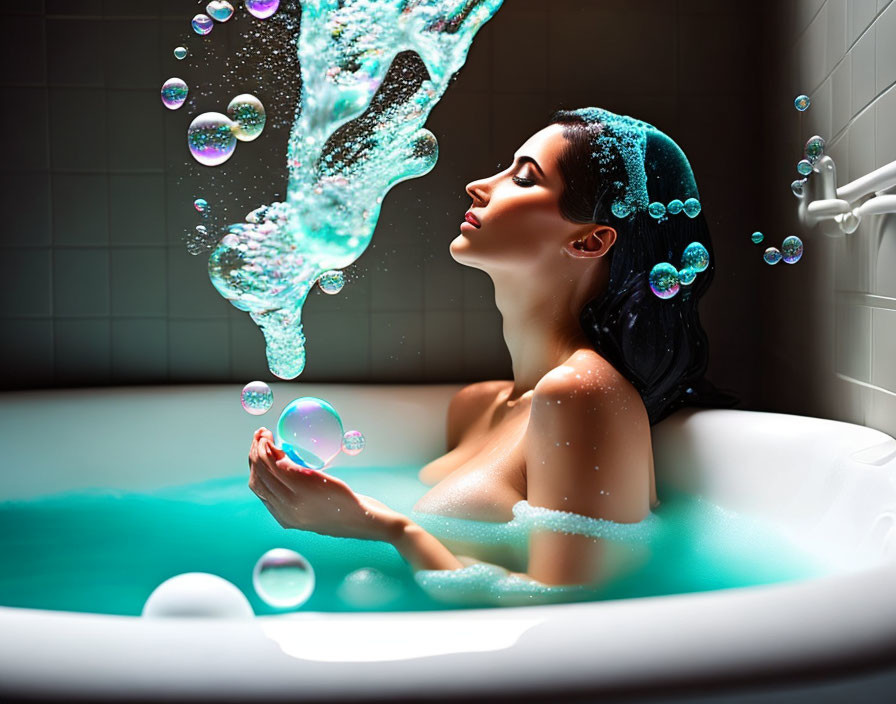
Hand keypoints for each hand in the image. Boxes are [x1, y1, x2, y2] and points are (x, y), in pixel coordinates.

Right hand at [248, 428, 407, 542]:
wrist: (367, 521)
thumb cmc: (348, 511)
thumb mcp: (319, 506)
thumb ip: (302, 494)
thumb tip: (292, 467)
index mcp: (285, 517)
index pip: (258, 489)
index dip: (254, 466)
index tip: (257, 449)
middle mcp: (285, 511)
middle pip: (258, 478)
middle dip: (253, 453)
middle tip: (259, 436)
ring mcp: (294, 501)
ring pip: (265, 470)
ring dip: (260, 448)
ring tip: (264, 434)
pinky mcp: (307, 487)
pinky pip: (281, 465)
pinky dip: (274, 450)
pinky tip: (276, 442)